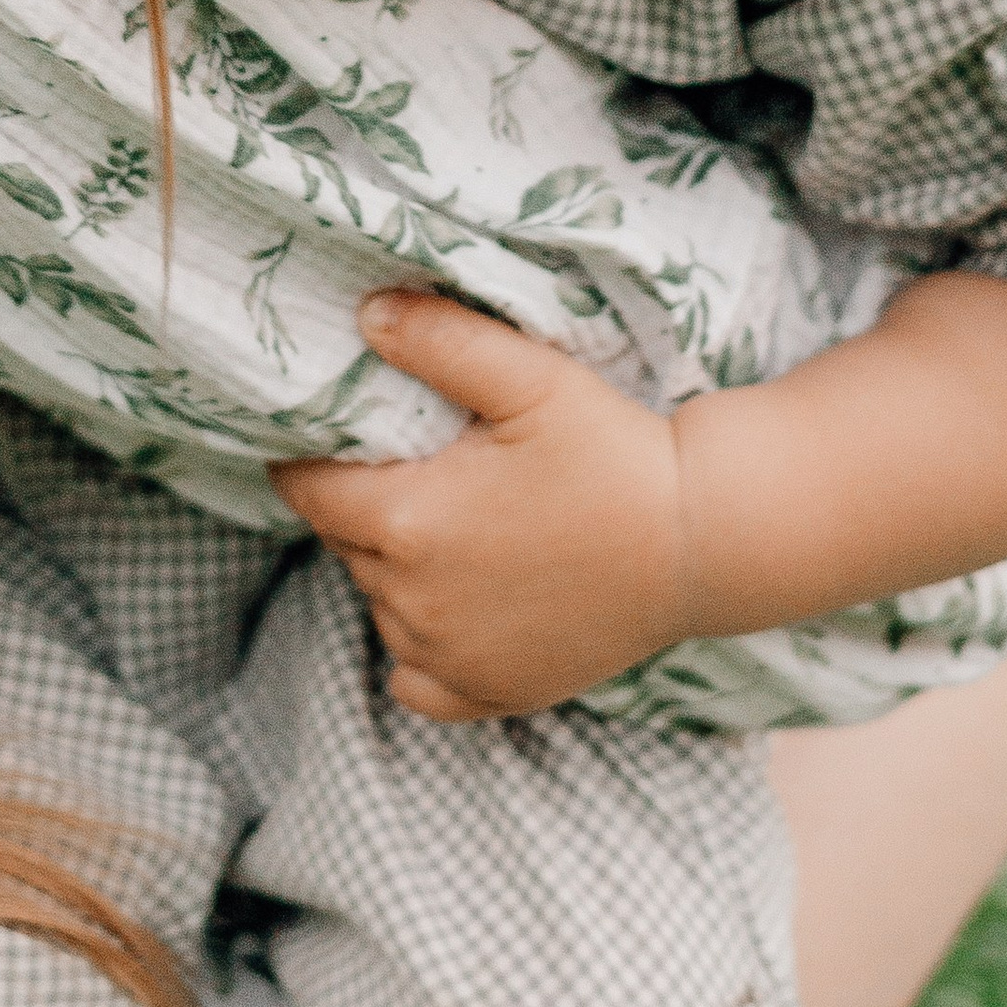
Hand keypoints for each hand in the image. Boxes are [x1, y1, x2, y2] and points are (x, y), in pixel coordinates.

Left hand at [268, 292, 696, 721]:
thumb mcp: (529, 376)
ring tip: (457, 527)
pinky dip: (420, 648)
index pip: (306, 489)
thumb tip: (365, 314)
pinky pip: (415, 681)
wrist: (700, 540)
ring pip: (379, 604)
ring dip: (394, 569)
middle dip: (362, 504)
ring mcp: (451, 657)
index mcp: (407, 522)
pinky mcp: (491, 692)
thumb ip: (438, 339)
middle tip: (421, 469)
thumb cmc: (614, 451)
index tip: (340, 435)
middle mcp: (413, 602)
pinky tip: (454, 608)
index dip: (312, 456)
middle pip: (344, 544)